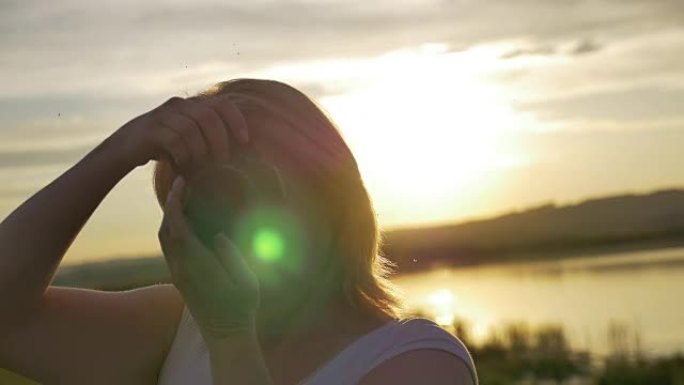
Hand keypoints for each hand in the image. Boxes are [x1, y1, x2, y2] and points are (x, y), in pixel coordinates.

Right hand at [106, 95, 249, 171]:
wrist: (126, 147)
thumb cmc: (166, 147)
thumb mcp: (192, 140)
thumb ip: (211, 140)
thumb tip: (242, 156)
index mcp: (194, 105)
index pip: (223, 105)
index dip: (237, 121)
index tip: (245, 142)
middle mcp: (180, 105)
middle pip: (208, 116)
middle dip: (219, 141)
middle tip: (222, 162)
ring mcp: (164, 114)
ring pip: (191, 128)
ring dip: (200, 151)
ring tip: (201, 167)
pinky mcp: (150, 128)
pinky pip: (174, 139)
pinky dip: (183, 155)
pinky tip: (183, 165)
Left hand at [158, 175, 259, 339]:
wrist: (225, 334)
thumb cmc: (241, 307)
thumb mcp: (247, 282)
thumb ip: (232, 257)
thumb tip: (218, 235)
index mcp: (197, 266)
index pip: (178, 229)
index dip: (175, 204)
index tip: (181, 184)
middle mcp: (181, 269)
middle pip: (165, 230)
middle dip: (169, 205)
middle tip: (181, 184)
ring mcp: (178, 274)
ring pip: (163, 239)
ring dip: (168, 216)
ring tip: (181, 197)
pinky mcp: (179, 278)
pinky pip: (168, 247)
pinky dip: (171, 228)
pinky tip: (183, 220)